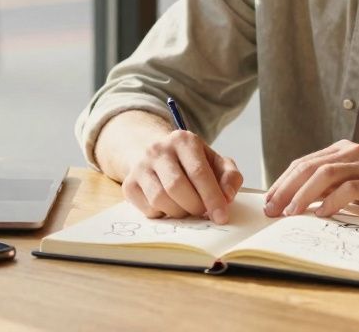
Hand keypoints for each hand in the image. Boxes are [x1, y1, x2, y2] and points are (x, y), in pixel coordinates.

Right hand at [123, 130, 243, 223]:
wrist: (157, 155)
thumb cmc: (191, 163)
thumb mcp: (215, 162)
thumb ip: (229, 176)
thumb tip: (227, 197)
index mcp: (183, 140)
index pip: (198, 172)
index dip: (212, 197)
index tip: (221, 217)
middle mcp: (158, 149)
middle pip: (176, 187)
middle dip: (194, 206)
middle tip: (202, 212)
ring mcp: (140, 166)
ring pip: (160, 200)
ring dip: (179, 213)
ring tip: (187, 208)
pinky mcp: (129, 184)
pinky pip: (148, 209)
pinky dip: (163, 215)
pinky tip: (170, 206)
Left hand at [263, 140, 358, 217]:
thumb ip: (337, 186)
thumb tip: (307, 203)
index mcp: (345, 150)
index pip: (305, 163)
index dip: (283, 181)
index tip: (269, 200)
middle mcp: (353, 153)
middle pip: (308, 166)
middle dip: (285, 188)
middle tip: (271, 209)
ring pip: (324, 174)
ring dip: (302, 195)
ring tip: (290, 213)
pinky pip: (349, 189)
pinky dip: (332, 202)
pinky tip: (321, 214)